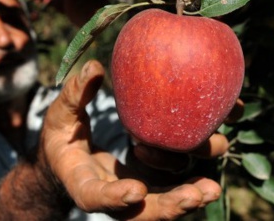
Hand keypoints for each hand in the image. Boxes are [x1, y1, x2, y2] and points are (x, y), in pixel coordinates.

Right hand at [40, 60, 221, 219]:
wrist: (68, 161)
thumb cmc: (61, 137)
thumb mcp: (60, 117)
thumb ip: (74, 96)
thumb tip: (94, 67)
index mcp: (81, 182)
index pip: (95, 196)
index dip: (115, 197)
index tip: (136, 190)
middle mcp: (110, 196)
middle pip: (139, 213)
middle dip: (167, 207)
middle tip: (194, 196)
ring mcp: (133, 194)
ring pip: (162, 205)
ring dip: (187, 198)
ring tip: (211, 188)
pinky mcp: (149, 185)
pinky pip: (172, 188)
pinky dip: (192, 183)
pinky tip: (214, 168)